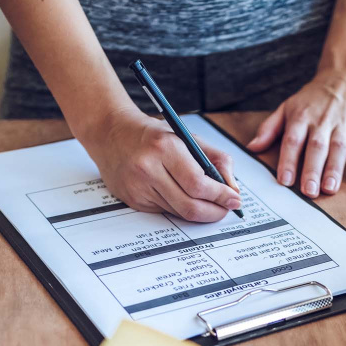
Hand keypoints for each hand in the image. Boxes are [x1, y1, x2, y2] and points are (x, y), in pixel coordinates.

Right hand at [81, 107, 241, 222]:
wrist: (110, 132)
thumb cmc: (154, 135)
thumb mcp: (188, 137)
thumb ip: (217, 160)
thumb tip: (234, 189)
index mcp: (165, 147)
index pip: (199, 184)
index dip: (220, 196)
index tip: (234, 200)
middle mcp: (148, 168)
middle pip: (190, 206)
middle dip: (214, 212)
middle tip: (226, 209)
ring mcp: (138, 188)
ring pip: (179, 212)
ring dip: (200, 212)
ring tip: (209, 204)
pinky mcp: (133, 201)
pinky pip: (166, 213)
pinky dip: (180, 209)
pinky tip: (182, 198)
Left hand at [247, 69, 345, 197]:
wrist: (345, 74)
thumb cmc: (313, 98)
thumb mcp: (287, 107)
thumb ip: (269, 128)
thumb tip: (252, 148)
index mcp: (301, 117)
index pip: (292, 140)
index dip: (288, 161)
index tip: (285, 181)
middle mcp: (322, 121)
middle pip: (316, 147)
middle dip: (312, 170)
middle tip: (309, 192)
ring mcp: (344, 124)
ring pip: (339, 148)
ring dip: (335, 169)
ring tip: (330, 189)